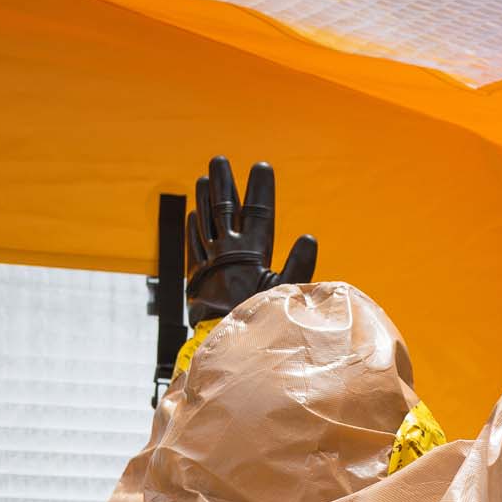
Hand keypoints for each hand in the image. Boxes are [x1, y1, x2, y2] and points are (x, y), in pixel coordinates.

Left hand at [186, 155, 317, 326]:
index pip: (258, 212)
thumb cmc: (259, 320)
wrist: (222, 342)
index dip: (260, 188)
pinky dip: (193, 227)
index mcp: (250, 252)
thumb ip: (298, 266)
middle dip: (224, 182)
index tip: (261, 166)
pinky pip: (193, 244)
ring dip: (204, 198)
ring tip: (204, 179)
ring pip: (204, 220)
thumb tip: (309, 237)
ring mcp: (209, 261)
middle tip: (219, 160)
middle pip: (224, 208)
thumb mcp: (284, 293)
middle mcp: (226, 250)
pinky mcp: (197, 276)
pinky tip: (193, 215)